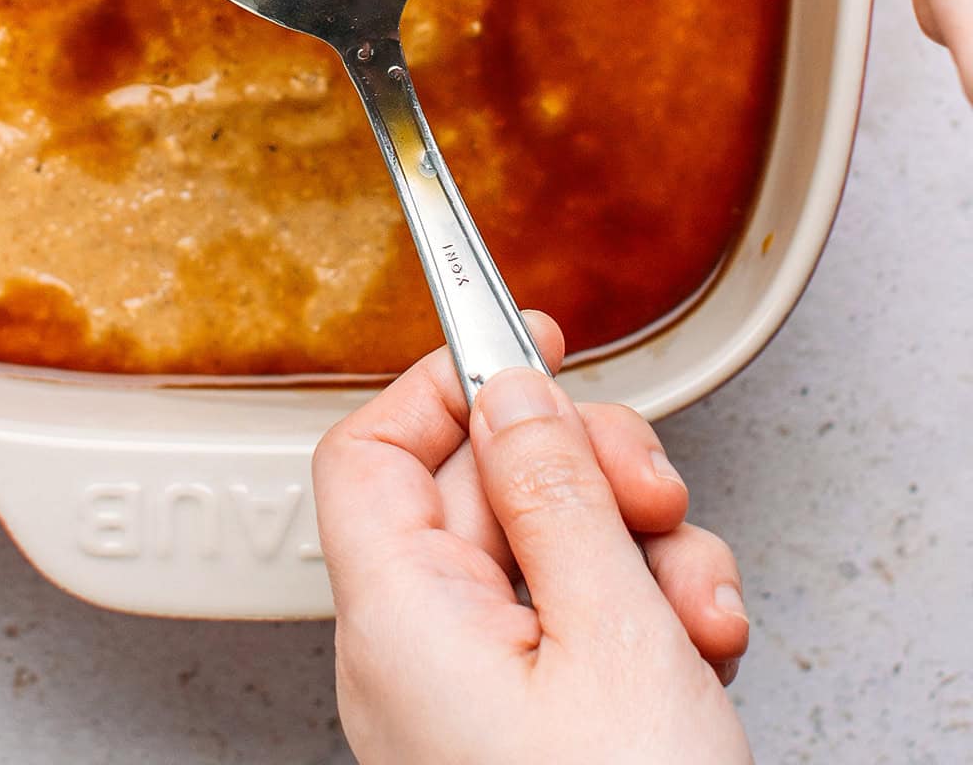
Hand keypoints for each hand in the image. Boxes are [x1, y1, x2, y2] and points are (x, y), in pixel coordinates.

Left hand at [314, 316, 750, 764]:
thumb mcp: (610, 631)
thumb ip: (555, 491)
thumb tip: (510, 388)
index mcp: (397, 619)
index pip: (369, 451)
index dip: (443, 384)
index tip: (523, 343)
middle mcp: (414, 657)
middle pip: (478, 493)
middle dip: (585, 476)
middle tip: (652, 493)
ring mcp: (469, 702)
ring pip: (545, 557)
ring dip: (638, 553)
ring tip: (697, 605)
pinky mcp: (525, 736)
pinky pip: (572, 631)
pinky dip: (644, 619)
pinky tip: (699, 646)